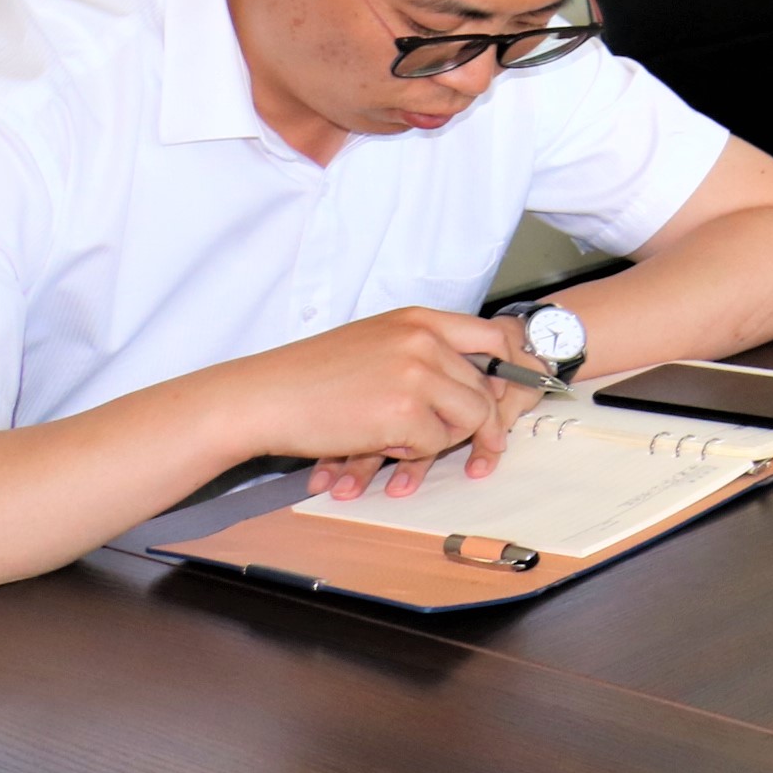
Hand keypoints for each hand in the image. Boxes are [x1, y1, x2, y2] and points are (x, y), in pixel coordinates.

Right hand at [250, 309, 528, 500]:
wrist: (260, 398)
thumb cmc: (309, 378)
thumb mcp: (375, 343)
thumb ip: (423, 352)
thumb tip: (475, 382)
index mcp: (419, 320)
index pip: (496, 336)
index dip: (511, 371)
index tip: (511, 397)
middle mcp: (425, 340)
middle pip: (486, 387)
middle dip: (477, 421)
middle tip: (460, 443)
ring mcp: (417, 373)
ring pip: (469, 417)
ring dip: (439, 438)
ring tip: (395, 439)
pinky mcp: (404, 411)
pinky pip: (435, 442)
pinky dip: (411, 453)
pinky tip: (376, 443)